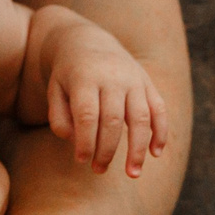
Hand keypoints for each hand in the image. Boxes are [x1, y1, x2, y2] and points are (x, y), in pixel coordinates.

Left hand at [46, 29, 169, 176]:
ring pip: (140, 118)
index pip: (87, 115)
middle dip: (106, 150)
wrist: (87, 41)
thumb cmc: (68, 74)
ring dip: (137, 149)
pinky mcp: (148, 83)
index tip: (81, 161)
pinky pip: (159, 110)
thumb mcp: (54, 90)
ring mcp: (134, 79)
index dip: (85, 141)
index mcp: (85, 77)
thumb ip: (59, 117)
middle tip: (98, 170)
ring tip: (132, 174)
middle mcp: (112, 77)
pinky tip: (155, 154)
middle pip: (113, 120)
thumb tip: (75, 141)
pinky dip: (160, 132)